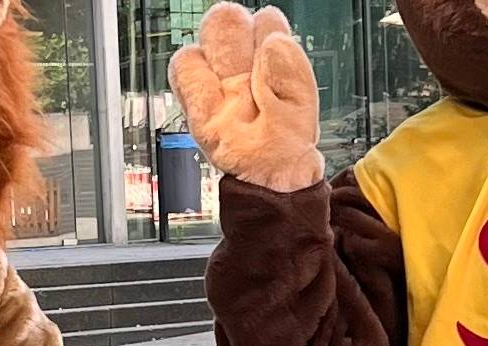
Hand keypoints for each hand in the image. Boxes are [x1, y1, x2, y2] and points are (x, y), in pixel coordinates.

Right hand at [168, 3, 325, 192]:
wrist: (272, 181)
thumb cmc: (288, 144)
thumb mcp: (303, 104)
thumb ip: (291, 72)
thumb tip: (272, 44)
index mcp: (271, 62)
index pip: (263, 23)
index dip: (266, 28)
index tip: (273, 44)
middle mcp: (242, 69)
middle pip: (225, 22)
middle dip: (233, 31)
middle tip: (247, 59)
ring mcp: (219, 87)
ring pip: (202, 43)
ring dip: (215, 54)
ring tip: (236, 84)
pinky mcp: (200, 107)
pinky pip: (184, 73)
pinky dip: (192, 78)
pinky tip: (214, 99)